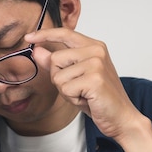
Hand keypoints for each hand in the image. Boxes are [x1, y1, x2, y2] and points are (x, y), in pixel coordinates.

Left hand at [26, 28, 143, 140]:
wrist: (122, 118)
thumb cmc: (100, 99)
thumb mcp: (75, 78)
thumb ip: (57, 64)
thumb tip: (37, 50)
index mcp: (94, 46)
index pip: (65, 33)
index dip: (45, 34)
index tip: (29, 37)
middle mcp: (96, 51)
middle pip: (55, 59)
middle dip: (60, 79)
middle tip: (79, 89)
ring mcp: (96, 64)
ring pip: (58, 76)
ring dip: (67, 92)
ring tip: (85, 95)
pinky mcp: (94, 79)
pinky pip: (65, 89)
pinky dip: (73, 99)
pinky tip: (88, 100)